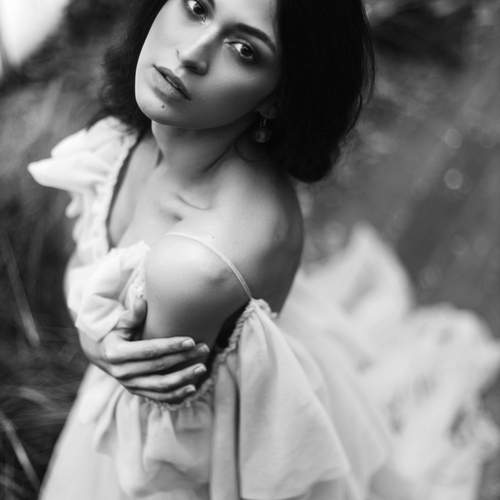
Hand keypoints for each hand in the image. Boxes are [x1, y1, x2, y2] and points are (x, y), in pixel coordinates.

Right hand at [78, 298, 209, 403]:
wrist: (102, 353)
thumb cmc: (116, 333)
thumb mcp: (120, 323)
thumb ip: (133, 315)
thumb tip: (142, 300)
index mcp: (116, 353)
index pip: (149, 350)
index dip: (171, 346)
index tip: (191, 340)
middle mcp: (122, 373)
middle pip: (159, 367)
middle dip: (184, 358)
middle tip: (204, 348)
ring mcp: (129, 385)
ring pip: (161, 385)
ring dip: (184, 378)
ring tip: (202, 368)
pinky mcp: (137, 392)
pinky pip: (159, 397)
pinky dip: (176, 395)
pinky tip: (193, 388)